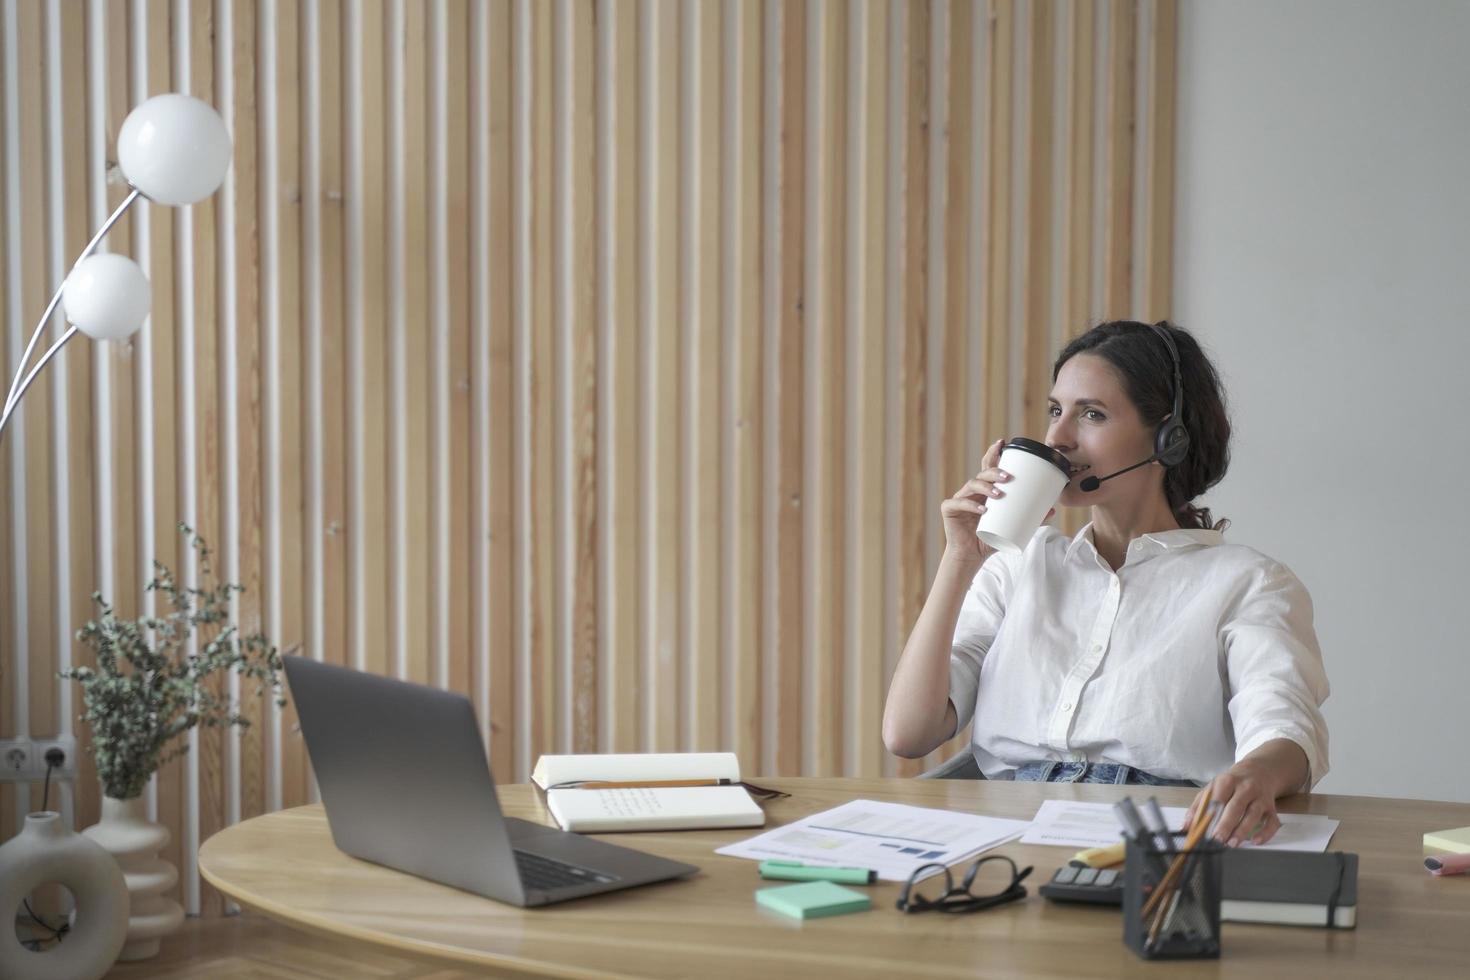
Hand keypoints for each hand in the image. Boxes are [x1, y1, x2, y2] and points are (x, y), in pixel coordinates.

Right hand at [940, 439, 1053, 570]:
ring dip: (985, 486)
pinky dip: (970, 505)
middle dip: (995, 471)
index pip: (988, 467)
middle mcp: (971, 491)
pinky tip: (982, 509)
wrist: (971, 556)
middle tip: (1009, 477)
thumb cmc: (989, 539)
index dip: (994, 453)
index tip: (1003, 443)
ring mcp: (959, 499)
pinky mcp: (949, 509)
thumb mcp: (1012, 527)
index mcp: (985, 490)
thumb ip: (1030, 519)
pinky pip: (959, 503)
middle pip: (982, 473)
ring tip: (999, 494)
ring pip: (971, 485)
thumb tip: (1052, 510)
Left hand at [1184, 759, 1280, 846]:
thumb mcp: (1213, 787)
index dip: (1211, 813)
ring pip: (1253, 815)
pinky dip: (1265, 832)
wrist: (1259, 771)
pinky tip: (1255, 841)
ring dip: (1242, 830)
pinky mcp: (1271, 808)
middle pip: (1236, 807)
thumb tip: (1186, 825)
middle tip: (1217, 838)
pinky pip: (1272, 822)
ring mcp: (1260, 798)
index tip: (1204, 827)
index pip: (1218, 798)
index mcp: (1228, 781)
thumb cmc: (1232, 782)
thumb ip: (1199, 805)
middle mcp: (1246, 788)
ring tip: (1232, 843)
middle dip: (1226, 824)